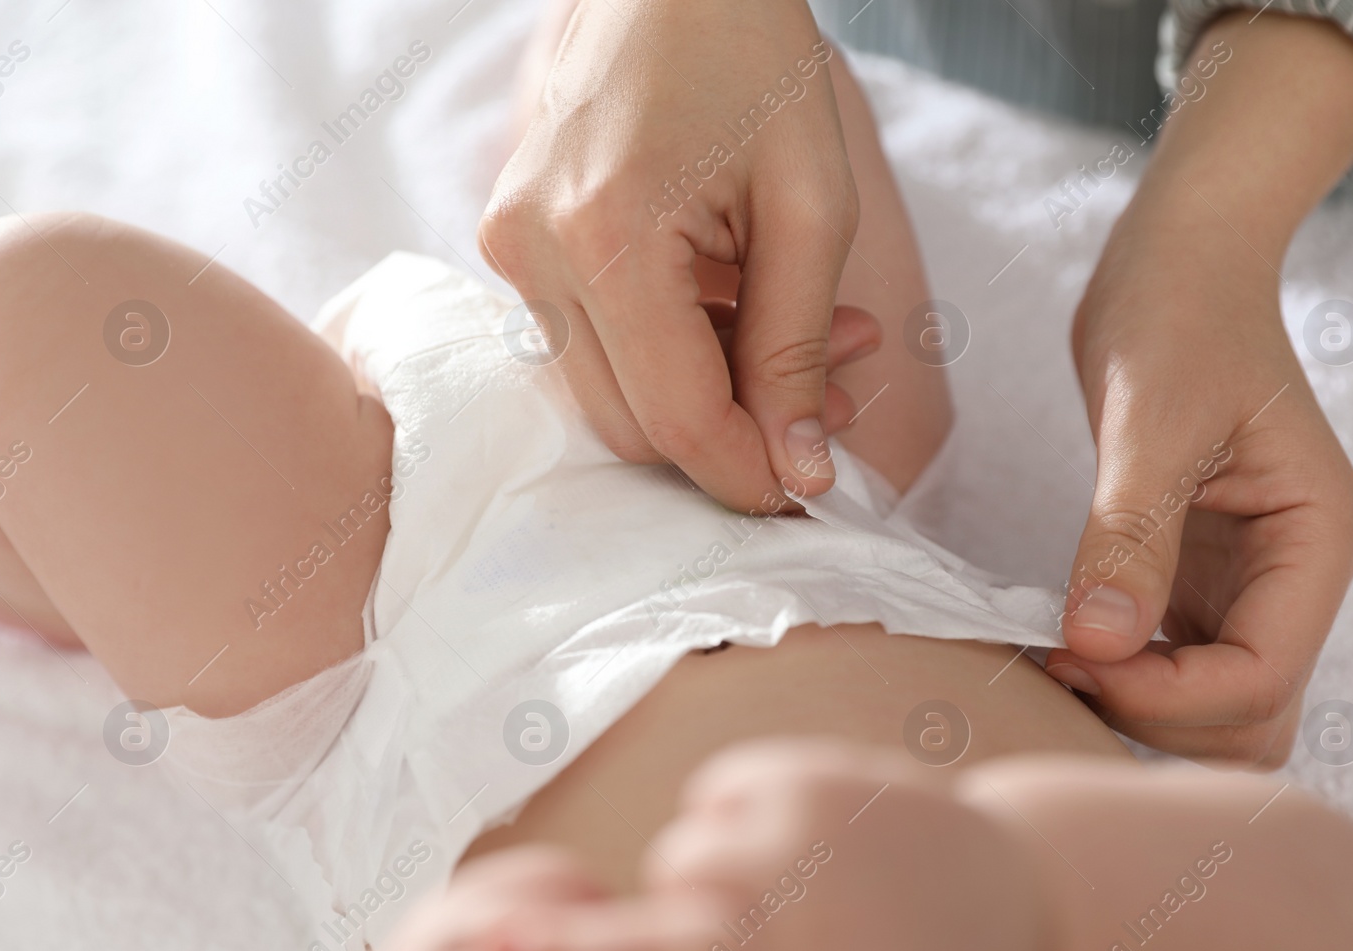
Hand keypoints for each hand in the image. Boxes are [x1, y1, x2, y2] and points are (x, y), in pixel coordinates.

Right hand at [481, 0, 856, 509]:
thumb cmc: (754, 59)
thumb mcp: (812, 205)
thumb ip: (798, 347)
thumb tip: (800, 472)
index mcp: (605, 234)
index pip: (674, 417)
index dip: (749, 471)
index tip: (814, 489)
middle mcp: (533, 252)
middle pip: (633, 422)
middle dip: (741, 431)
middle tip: (839, 390)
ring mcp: (513, 248)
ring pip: (615, 392)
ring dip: (717, 390)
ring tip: (820, 336)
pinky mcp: (518, 243)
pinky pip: (597, 343)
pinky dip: (679, 349)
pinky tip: (752, 306)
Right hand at [493, 740, 1047, 950]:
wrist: (1014, 907)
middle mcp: (813, 944)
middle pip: (657, 946)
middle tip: (504, 949)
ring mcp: (816, 850)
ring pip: (684, 858)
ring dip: (686, 881)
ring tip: (746, 904)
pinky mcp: (820, 778)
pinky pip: (715, 793)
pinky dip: (722, 816)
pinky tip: (778, 846)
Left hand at [1044, 206, 1352, 766]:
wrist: (1176, 270)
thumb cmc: (1178, 318)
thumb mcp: (1149, 420)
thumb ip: (1128, 535)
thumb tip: (1100, 643)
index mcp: (1315, 541)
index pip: (1260, 680)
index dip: (1166, 695)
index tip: (1075, 654)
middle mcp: (1296, 578)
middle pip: (1250, 720)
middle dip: (1157, 715)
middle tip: (1061, 659)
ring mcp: (1251, 586)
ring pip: (1215, 709)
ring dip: (1139, 707)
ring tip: (1054, 652)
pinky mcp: (1202, 580)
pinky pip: (1175, 665)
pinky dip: (1123, 675)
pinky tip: (1062, 639)